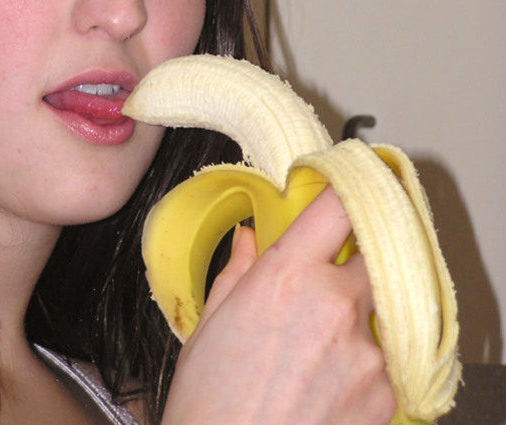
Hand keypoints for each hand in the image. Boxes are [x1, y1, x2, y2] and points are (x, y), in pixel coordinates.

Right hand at [162, 187, 395, 424]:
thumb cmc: (210, 403)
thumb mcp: (213, 322)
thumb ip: (242, 269)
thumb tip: (252, 237)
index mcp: (287, 276)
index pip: (339, 206)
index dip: (346, 193)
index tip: (345, 192)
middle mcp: (335, 304)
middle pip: (376, 252)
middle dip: (358, 260)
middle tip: (329, 280)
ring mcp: (367, 349)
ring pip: (380, 308)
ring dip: (357, 317)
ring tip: (316, 351)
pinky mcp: (385, 391)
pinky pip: (385, 356)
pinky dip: (364, 361)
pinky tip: (326, 383)